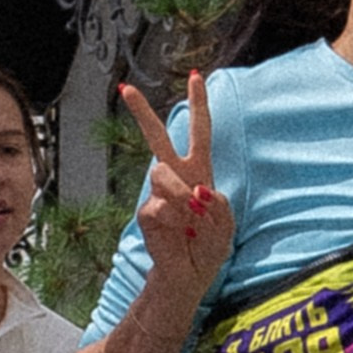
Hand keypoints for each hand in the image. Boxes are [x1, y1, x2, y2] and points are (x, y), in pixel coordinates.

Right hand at [119, 73, 234, 305]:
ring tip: (191, 218)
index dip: (198, 105)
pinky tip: (178, 232)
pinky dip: (174, 219)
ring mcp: (158, 194)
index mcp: (199, 171)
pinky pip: (157, 205)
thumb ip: (216, 202)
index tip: (195, 77)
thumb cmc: (208, 248)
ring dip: (180, 194)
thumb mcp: (226, 222)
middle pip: (157, 137)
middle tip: (125, 89)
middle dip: (141, 112)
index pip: (199, 132)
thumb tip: (194, 190)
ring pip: (161, 173)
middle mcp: (176, 177)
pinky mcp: (146, 214)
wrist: (189, 275)